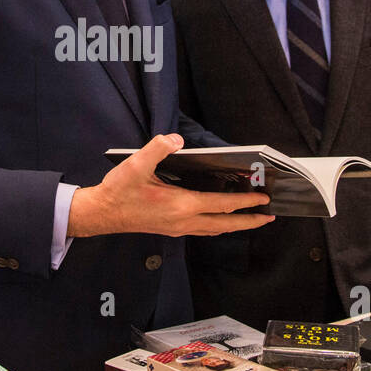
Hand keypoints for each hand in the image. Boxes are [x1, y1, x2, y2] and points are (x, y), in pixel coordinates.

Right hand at [67, 134, 273, 238]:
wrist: (102, 214)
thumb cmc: (119, 192)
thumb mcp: (136, 164)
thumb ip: (157, 148)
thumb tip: (176, 140)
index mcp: (181, 205)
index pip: (221, 204)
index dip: (245, 201)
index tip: (262, 198)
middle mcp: (183, 221)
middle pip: (225, 224)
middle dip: (249, 221)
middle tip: (268, 216)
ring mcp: (178, 228)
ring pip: (215, 230)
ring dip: (234, 224)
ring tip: (249, 219)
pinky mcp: (172, 229)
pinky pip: (203, 230)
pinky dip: (217, 225)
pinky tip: (219, 219)